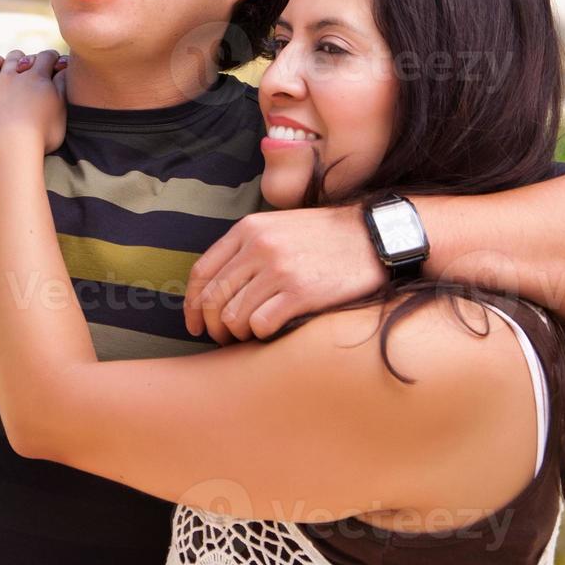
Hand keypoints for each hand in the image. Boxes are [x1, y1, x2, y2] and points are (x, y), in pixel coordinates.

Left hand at [0, 47, 67, 155]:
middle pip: (16, 57)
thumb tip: (63, 70)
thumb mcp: (62, 111)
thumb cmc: (40, 136)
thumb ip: (62, 87)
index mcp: (37, 78)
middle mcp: (12, 75)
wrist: (11, 146)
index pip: (45, 58)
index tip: (52, 62)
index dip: (49, 58)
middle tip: (22, 68)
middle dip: (19, 60)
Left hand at [183, 204, 386, 343]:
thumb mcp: (279, 226)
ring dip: (237, 333)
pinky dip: (260, 335)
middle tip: (222, 338)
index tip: (194, 323)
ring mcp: (278, 269)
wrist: (373, 237)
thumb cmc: (325, 237)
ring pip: (233, 316)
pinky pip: (260, 325)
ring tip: (250, 335)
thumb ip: (247, 247)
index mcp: (248, 229)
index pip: (201, 272)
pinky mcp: (300, 292)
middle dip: (212, 325)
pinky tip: (272, 331)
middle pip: (212, 298)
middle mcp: (258, 247)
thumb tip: (216, 287)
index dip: (191, 304)